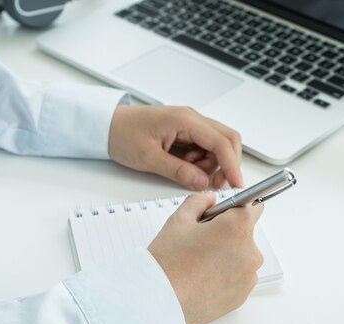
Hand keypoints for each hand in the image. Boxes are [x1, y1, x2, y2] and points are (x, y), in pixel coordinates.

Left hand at [108, 105, 243, 190]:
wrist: (106, 125)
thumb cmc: (122, 134)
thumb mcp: (148, 158)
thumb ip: (178, 171)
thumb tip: (203, 183)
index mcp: (184, 119)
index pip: (221, 141)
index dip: (232, 164)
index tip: (237, 183)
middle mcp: (191, 118)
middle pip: (227, 139)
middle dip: (227, 163)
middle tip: (216, 184)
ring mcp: (189, 125)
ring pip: (217, 146)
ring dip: (210, 164)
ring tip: (186, 172)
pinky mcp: (185, 133)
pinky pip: (204, 148)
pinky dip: (200, 162)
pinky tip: (183, 166)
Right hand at [148, 193, 263, 323]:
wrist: (159, 301)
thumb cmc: (167, 261)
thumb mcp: (178, 220)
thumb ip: (199, 202)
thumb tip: (211, 200)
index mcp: (237, 228)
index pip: (253, 207)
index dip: (236, 208)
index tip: (226, 214)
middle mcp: (250, 253)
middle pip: (244, 235)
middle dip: (226, 235)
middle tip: (200, 243)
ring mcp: (248, 277)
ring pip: (241, 258)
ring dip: (226, 257)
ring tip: (199, 264)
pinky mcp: (242, 296)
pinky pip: (237, 279)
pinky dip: (225, 277)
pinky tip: (202, 279)